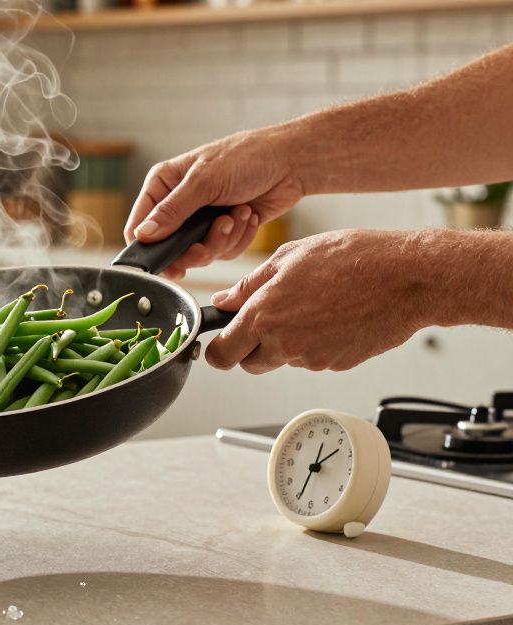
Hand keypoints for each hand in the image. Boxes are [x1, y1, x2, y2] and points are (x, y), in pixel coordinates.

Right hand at [125, 127, 306, 278]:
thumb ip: (171, 211)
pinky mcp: (224, 230)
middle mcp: (179, 204)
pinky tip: (247, 215)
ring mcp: (202, 219)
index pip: (139, 225)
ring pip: (199, 253)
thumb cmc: (247, 157)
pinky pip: (223, 251)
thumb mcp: (203, 182)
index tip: (166, 262)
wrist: (290, 163)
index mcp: (164, 185)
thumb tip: (143, 234)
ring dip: (223, 239)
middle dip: (196, 247)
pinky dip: (239, 237)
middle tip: (211, 240)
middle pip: (171, 247)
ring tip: (237, 214)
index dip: (149, 247)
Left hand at [205, 229, 433, 373]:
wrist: (409, 278)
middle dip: (250, 348)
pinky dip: (316, 343)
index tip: (223, 339)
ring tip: (313, 306)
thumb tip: (224, 300)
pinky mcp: (336, 364)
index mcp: (265, 315)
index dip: (218, 348)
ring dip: (287, 342)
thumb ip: (250, 284)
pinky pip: (313, 359)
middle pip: (249, 364)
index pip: (222, 354)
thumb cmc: (355, 258)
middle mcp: (285, 343)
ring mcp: (312, 358)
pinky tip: (333, 316)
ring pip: (283, 360)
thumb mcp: (291, 256)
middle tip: (267, 321)